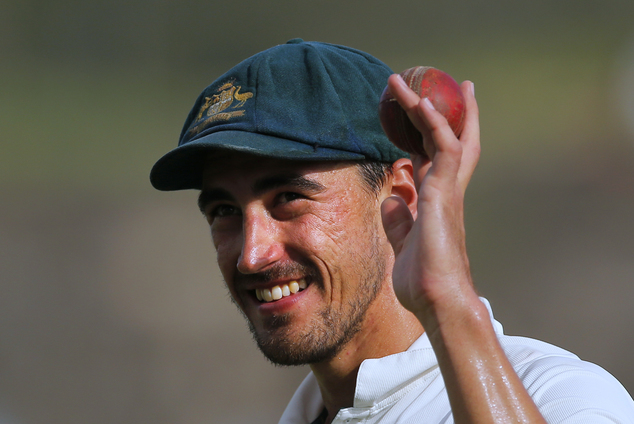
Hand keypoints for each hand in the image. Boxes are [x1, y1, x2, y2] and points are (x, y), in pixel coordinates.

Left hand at [381, 74, 480, 322]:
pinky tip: (421, 103)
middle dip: (448, 111)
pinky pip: (444, 149)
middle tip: (447, 84)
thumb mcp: (403, 244)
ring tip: (408, 81)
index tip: (424, 113)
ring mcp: (448, 191)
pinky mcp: (444, 194)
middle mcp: (446, 191)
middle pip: (452, 140)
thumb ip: (399, 221)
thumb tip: (393, 197)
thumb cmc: (423, 280)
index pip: (437, 159)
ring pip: (446, 136)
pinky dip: (434, 123)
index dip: (432, 134)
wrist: (438, 301)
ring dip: (428, 106)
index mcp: (436, 202)